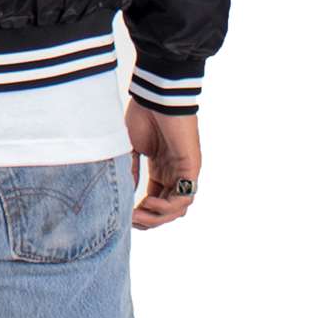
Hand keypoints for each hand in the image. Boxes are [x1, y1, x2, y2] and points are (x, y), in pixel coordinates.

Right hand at [125, 98, 201, 229]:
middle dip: (149, 220)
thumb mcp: (131, 147)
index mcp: (161, 169)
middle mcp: (174, 174)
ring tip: (138, 215)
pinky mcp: (192, 168)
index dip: (142, 212)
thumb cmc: (143, 114)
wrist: (157, 96)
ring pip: (178, 210)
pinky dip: (167, 207)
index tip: (125, 216)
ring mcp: (184, 172)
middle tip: (131, 221)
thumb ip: (130, 170)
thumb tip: (126, 193)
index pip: (156, 201)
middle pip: (167, 211)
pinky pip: (184, 198)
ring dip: (157, 218)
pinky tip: (149, 202)